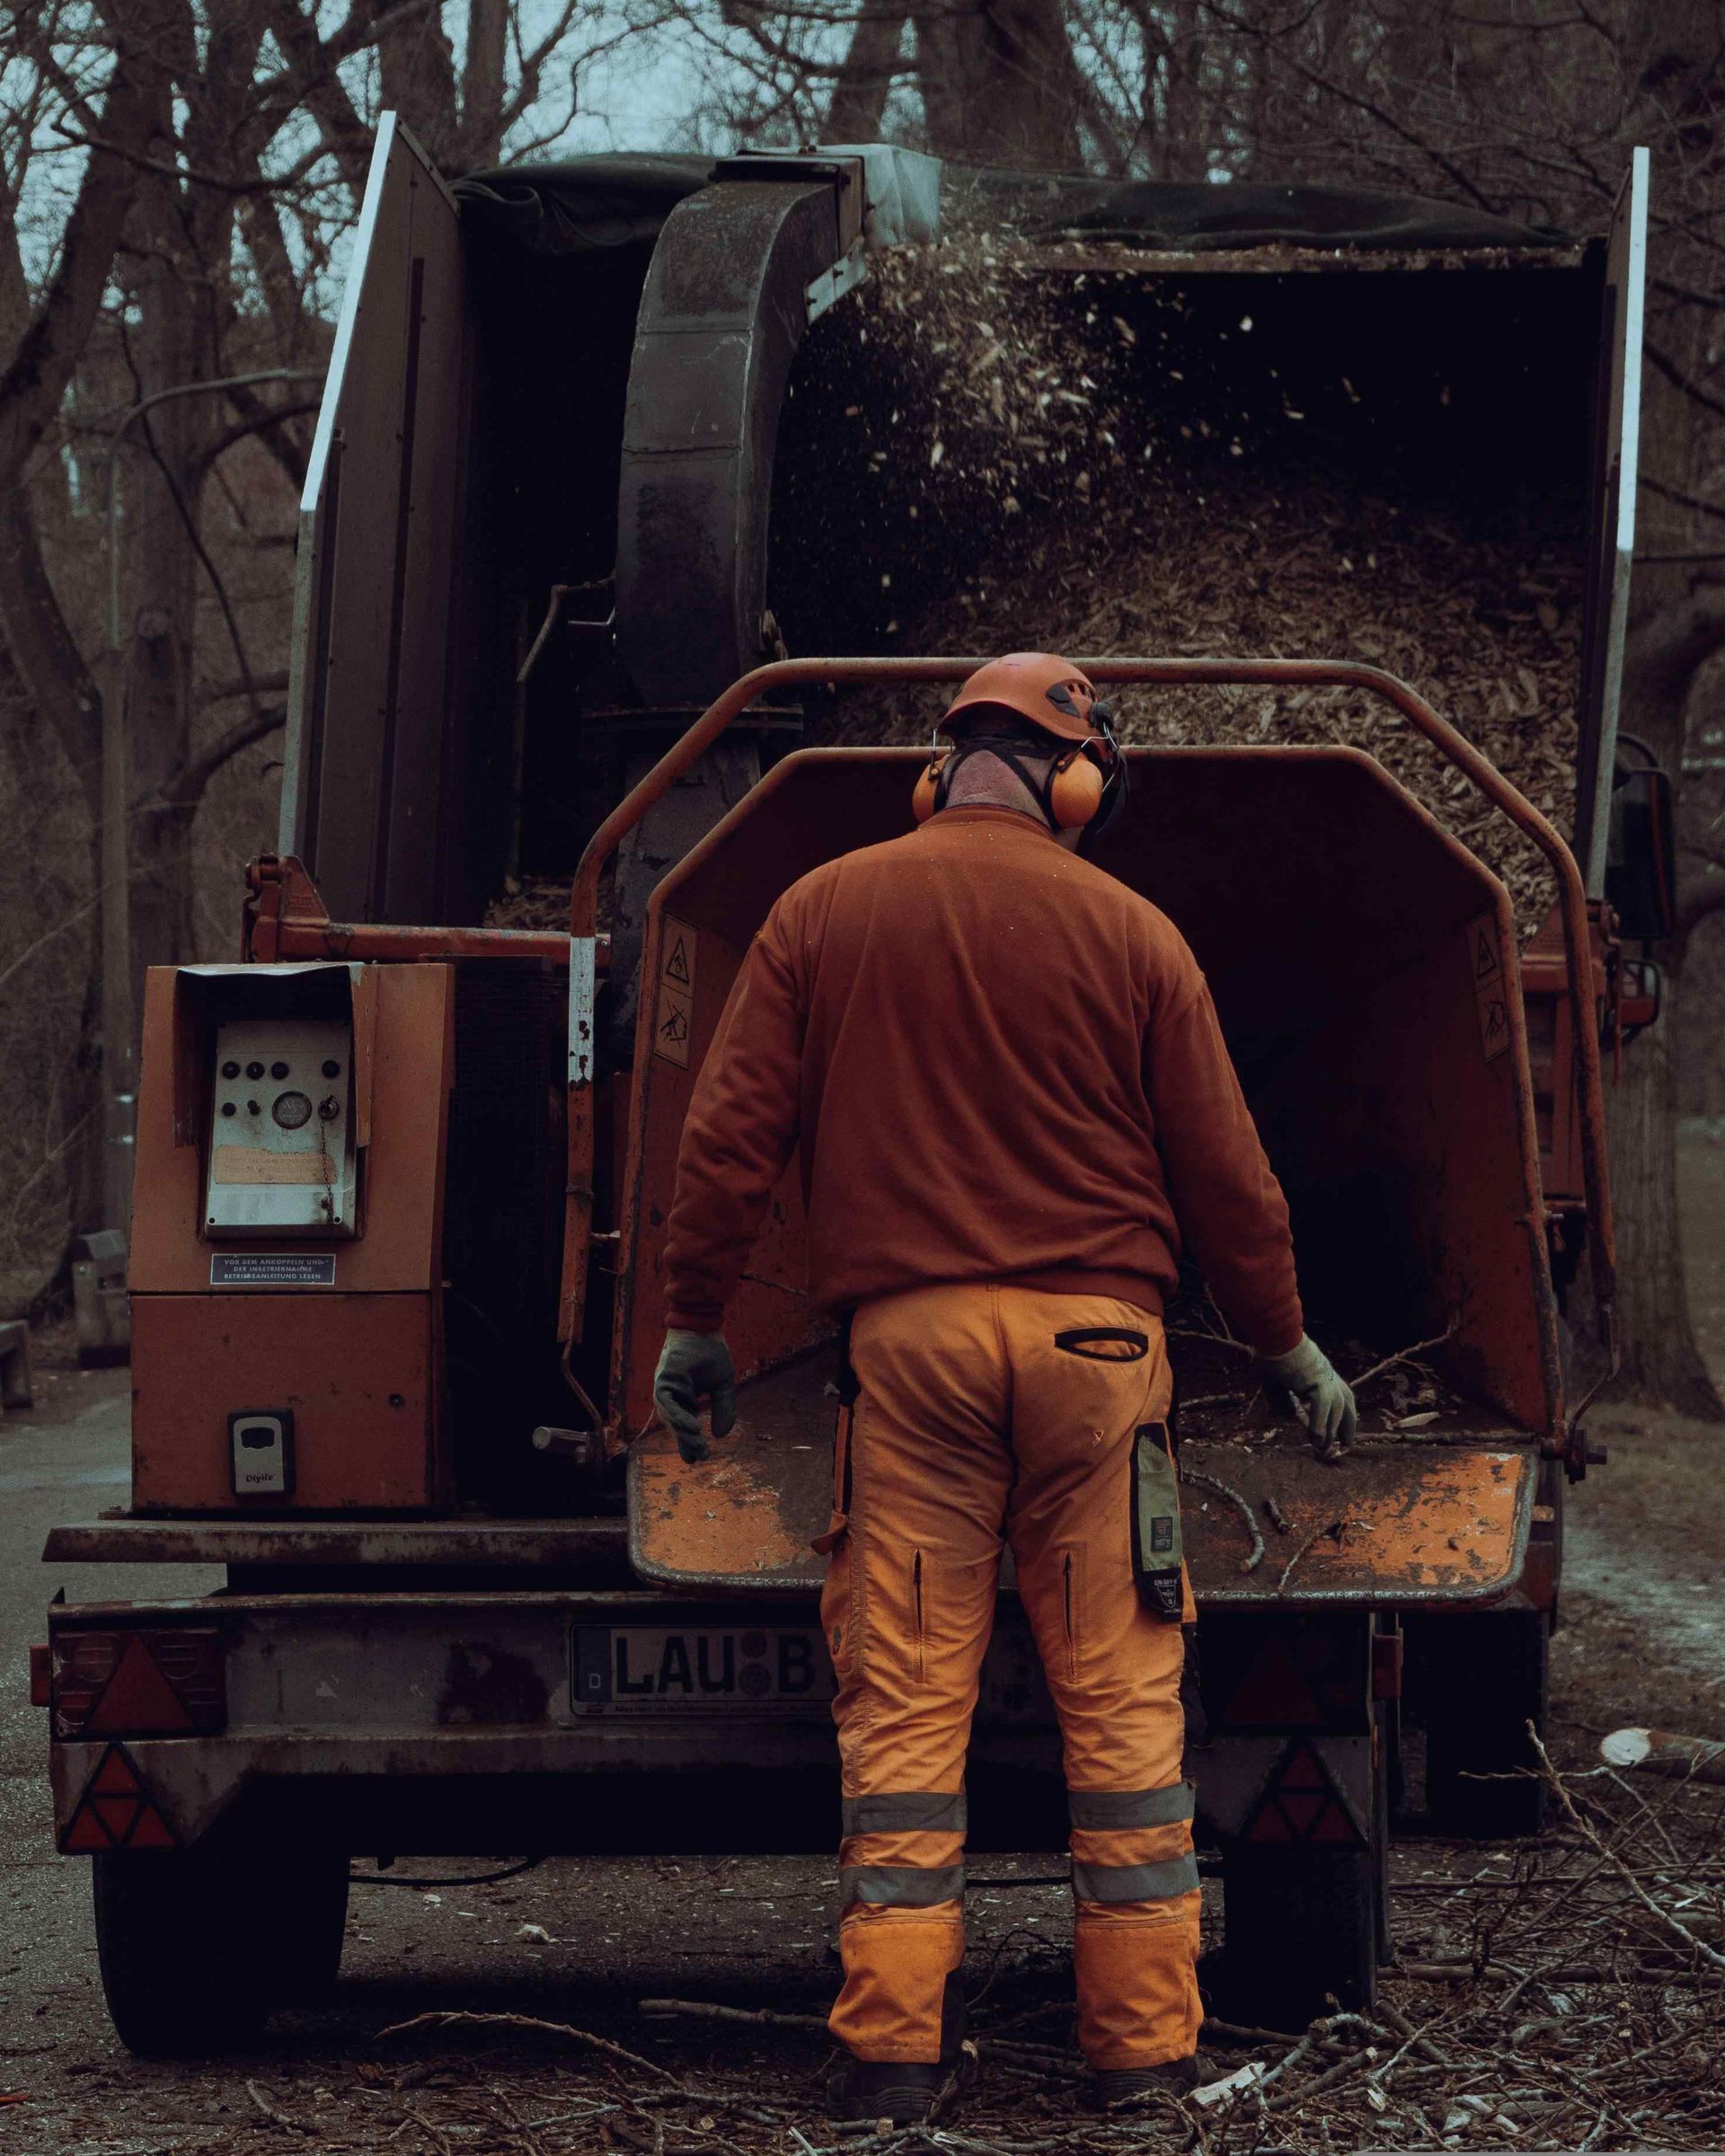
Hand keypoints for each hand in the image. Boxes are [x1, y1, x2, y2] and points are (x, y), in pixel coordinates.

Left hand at [653, 1330, 736, 1463]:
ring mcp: (665, 1387)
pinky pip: (665, 1402)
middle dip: (687, 1442)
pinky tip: (692, 1425)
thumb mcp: (723, 1385)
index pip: (685, 1425)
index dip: (690, 1442)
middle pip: (676, 1425)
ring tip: (698, 1443)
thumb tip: (721, 1435)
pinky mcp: (662, 1379)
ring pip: (668, 1416)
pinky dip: (676, 1415)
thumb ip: (723, 1408)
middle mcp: (672, 1395)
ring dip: (682, 1432)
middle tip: (701, 1456)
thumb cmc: (711, 1353)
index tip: (699, 1458)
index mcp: (685, 1397)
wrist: (704, 1327)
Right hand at [1256, 1335, 1356, 1456]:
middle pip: (1345, 1402)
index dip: (1335, 1415)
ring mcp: (1324, 1377)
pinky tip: (1314, 1439)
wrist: (1273, 1333)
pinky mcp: (1318, 1380)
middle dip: (1347, 1424)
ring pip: (1336, 1408)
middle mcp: (1327, 1374)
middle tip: (1345, 1445)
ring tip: (1323, 1448)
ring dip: (1331, 1431)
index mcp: (1319, 1371)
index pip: (1335, 1396)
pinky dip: (1319, 1424)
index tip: (1333, 1430)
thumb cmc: (1270, 1351)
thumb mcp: (1274, 1382)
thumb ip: (1281, 1399)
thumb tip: (1286, 1416)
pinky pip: (1322, 1407)